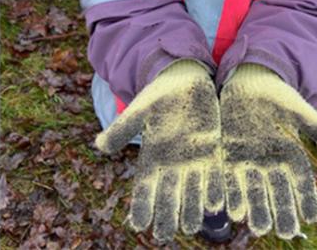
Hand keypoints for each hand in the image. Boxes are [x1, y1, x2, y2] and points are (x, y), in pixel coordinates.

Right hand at [95, 60, 222, 241]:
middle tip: (163, 236)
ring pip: (192, 190)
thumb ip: (121, 129)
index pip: (144, 186)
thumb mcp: (138, 111)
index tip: (137, 223)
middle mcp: (172, 164)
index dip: (140, 204)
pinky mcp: (213, 152)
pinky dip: (215, 189)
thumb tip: (99, 146)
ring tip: (191, 227)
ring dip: (192, 208)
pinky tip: (218, 204)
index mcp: (151, 156)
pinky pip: (215, 175)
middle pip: (168, 194)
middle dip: (165, 215)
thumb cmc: (157, 95)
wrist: (186, 81)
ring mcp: (194, 160)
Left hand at [220, 64, 316, 238]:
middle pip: (277, 192)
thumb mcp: (296, 108)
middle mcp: (270, 163)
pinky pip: (227, 177)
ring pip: (252, 190)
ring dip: (254, 209)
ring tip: (257, 229)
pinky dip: (229, 192)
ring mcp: (247, 161)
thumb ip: (314, 123)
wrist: (247, 84)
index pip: (301, 181)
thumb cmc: (277, 96)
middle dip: (281, 213)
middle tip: (284, 233)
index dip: (306, 198)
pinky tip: (229, 209)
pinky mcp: (226, 155)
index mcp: (291, 154)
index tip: (313, 216)